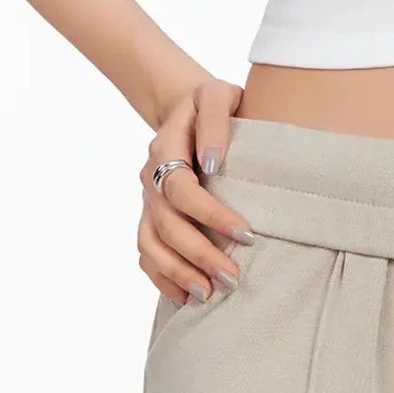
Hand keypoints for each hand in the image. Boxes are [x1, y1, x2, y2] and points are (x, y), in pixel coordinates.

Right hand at [137, 75, 256, 304]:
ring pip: (151, 244)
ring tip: (209, 294)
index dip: (211, 215)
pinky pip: (146, 252)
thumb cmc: (212, 103)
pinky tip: (186, 296)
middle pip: (167, 225)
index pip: (182, 190)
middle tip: (232, 277)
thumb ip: (215, 121)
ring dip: (178, 272)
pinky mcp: (149, 216)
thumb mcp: (218, 96)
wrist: (187, 107)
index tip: (247, 234)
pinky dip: (161, 277)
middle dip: (199, 254)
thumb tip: (212, 163)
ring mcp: (147, 200)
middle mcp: (151, 178)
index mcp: (165, 147)